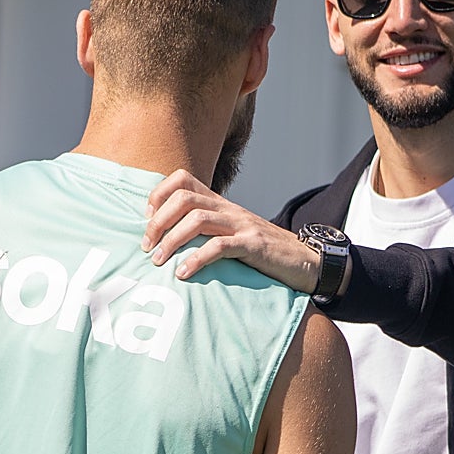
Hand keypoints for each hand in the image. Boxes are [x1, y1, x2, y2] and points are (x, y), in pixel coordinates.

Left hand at [143, 169, 318, 292]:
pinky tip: (184, 274)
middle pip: (184, 199)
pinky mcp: (254, 246)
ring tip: (159, 261)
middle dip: (158, 222)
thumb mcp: (232, 233)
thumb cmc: (263, 252)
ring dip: (171, 241)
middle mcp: (229, 209)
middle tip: (147, 247)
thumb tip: (167, 240)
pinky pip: (220, 247)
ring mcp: (242, 225)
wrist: (306, 260)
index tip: (148, 221)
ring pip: (197, 220)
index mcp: (221, 203)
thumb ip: (206, 231)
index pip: (183, 180)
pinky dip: (197, 260)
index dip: (159, 195)